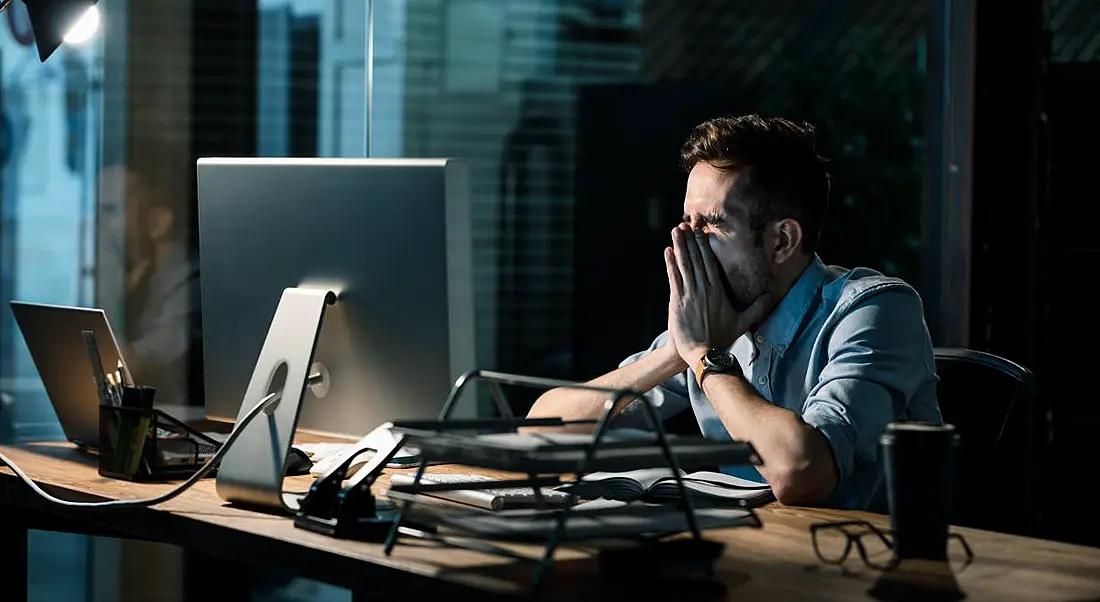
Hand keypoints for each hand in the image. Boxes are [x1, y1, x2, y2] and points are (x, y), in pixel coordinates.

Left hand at [664, 225, 771, 366]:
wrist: (702, 353)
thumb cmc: (721, 338)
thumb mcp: (742, 323)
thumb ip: (756, 308)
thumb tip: (770, 296)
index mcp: (718, 291)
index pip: (711, 262)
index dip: (704, 246)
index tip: (701, 232)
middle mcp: (704, 288)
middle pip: (697, 259)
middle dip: (691, 240)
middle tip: (686, 224)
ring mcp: (690, 293)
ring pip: (685, 264)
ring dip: (680, 246)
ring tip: (677, 231)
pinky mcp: (678, 301)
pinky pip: (674, 277)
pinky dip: (670, 263)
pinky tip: (668, 251)